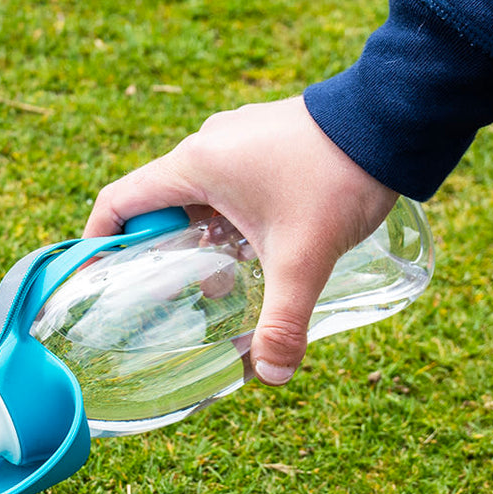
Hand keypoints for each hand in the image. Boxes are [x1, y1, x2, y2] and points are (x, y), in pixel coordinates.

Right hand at [84, 95, 399, 383]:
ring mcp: (236, 137)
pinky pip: (226, 179)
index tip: (96, 276)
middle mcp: (206, 145)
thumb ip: (284, 320)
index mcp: (193, 165)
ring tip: (222, 271)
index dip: (98, 241)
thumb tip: (271, 375)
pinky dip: (226, 212)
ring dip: (197, 231)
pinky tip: (257, 240)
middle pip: (156, 203)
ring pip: (195, 192)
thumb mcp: (305, 257)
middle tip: (173, 289)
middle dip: (159, 249)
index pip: (118, 202)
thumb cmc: (338, 176)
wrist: (395, 118)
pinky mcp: (264, 137)